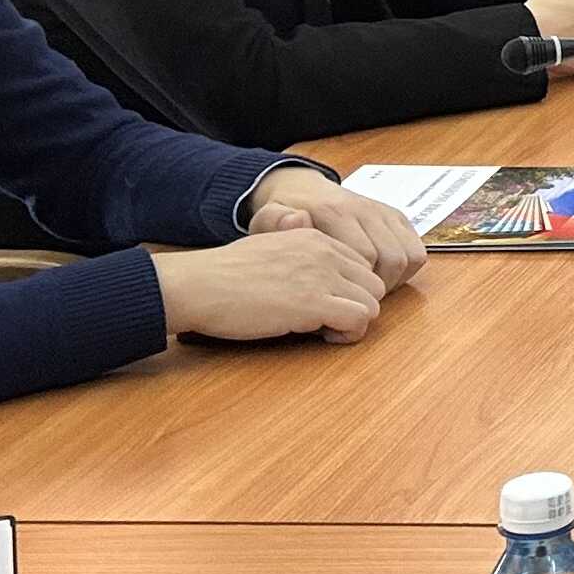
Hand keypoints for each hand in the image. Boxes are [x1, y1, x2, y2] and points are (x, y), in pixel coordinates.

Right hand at [152, 218, 392, 344]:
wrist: (199, 284)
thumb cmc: (225, 273)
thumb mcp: (267, 245)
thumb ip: (294, 247)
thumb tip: (305, 255)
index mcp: (314, 236)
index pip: (361, 264)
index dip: (349, 288)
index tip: (327, 302)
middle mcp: (325, 252)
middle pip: (373, 284)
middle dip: (357, 305)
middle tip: (329, 320)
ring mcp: (322, 276)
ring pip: (373, 303)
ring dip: (354, 321)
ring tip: (325, 329)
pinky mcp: (315, 304)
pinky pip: (359, 320)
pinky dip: (347, 334)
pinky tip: (323, 336)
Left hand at [246, 169, 431, 293]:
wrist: (300, 190)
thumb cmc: (283, 215)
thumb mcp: (266, 219)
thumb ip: (275, 222)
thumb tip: (296, 220)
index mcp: (335, 212)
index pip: (365, 258)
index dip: (357, 288)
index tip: (339, 303)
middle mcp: (365, 209)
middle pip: (391, 259)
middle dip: (378, 289)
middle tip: (357, 302)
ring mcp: (383, 212)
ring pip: (409, 256)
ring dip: (395, 280)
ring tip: (369, 291)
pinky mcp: (395, 216)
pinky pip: (416, 250)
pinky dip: (406, 270)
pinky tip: (382, 277)